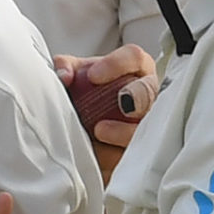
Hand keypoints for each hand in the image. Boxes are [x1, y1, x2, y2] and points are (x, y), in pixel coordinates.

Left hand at [55, 45, 157, 178]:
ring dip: (125, 130)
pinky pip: (132, 155)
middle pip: (149, 93)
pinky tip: (97, 152)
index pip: (134, 57)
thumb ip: (66, 67)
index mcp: (135, 69)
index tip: (93, 75)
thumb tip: (64, 76)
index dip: (117, 64)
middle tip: (120, 102)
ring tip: (100, 130)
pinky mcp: (137, 151)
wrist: (88, 125)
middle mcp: (146, 95)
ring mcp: (146, 124)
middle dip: (136, 96)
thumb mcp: (76, 75)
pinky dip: (114, 154)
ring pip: (145, 128)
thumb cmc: (88, 92)